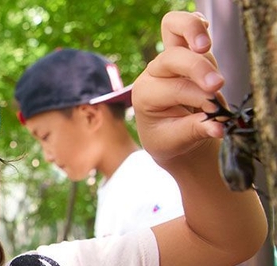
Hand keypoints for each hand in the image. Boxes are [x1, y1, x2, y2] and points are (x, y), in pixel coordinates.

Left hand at [132, 11, 225, 164]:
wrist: (170, 134)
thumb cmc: (169, 138)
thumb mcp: (175, 142)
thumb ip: (194, 131)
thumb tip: (218, 127)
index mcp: (146, 95)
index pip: (175, 89)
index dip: (197, 97)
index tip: (215, 111)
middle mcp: (154, 73)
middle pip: (172, 57)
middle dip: (196, 68)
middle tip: (216, 84)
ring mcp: (169, 59)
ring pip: (179, 36)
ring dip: (198, 42)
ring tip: (208, 55)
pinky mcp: (185, 51)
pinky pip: (186, 28)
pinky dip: (196, 24)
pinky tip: (205, 28)